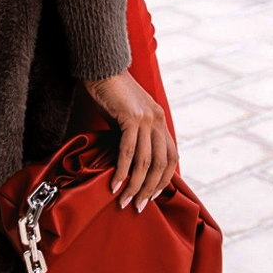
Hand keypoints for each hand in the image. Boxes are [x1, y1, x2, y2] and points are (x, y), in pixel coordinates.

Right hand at [82, 69, 178, 211]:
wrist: (101, 67)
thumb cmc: (110, 93)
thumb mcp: (128, 117)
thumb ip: (134, 136)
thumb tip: (130, 164)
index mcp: (159, 120)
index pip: (171, 157)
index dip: (164, 179)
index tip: (151, 195)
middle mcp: (158, 119)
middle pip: (162, 164)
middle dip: (150, 189)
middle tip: (137, 206)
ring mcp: (146, 118)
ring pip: (146, 162)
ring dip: (135, 186)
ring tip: (124, 201)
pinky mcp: (131, 117)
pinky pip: (129, 151)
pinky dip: (121, 171)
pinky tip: (114, 184)